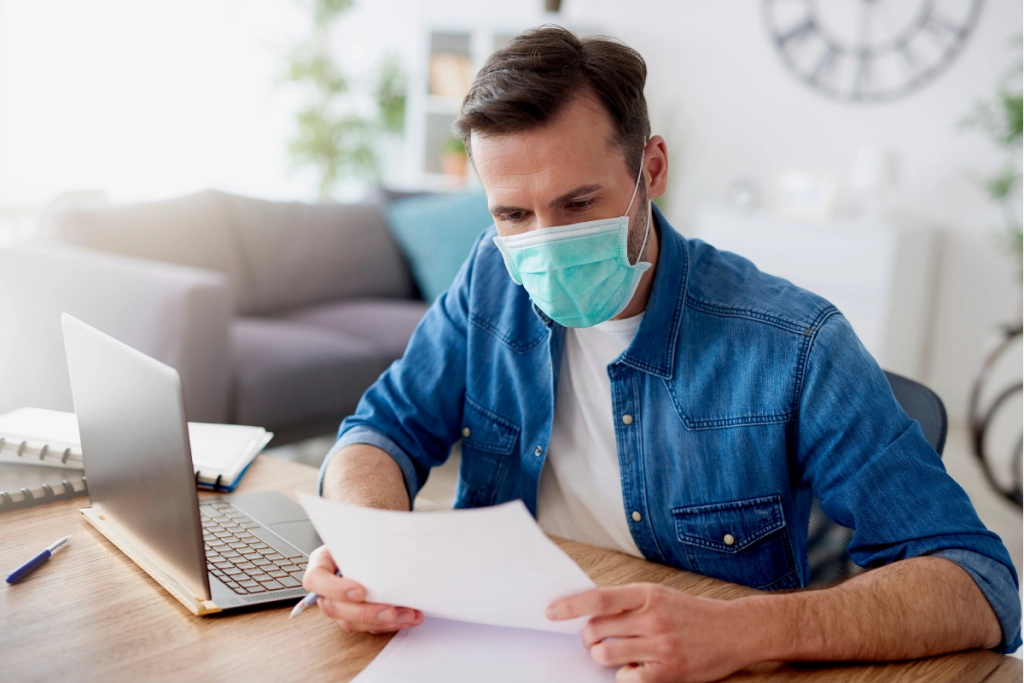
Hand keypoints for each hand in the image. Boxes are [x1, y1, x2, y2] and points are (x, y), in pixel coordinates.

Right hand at [303, 545, 423, 633]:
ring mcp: (340, 606)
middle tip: (390, 611)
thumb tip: (384, 549)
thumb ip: (363, 545)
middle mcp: (326, 590)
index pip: (316, 580)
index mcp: (320, 566)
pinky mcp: (357, 617)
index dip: (336, 589)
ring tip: (407, 615)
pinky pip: (370, 627)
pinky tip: (409, 617)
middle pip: (334, 608)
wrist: (369, 547)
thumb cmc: (359, 540)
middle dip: (365, 613)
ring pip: (353, 623)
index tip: (360, 592)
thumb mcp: (356, 535)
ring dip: (383, 622)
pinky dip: (392, 623)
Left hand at [547, 583, 756, 682]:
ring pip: (605, 655)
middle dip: (587, 637)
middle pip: (596, 630)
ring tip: (613, 653)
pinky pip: (626, 678)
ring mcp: (660, 646)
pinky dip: (624, 675)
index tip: (550, 612)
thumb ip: (627, 602)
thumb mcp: (660, 596)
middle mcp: (653, 618)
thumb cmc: (691, 613)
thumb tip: (588, 613)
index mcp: (648, 594)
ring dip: (601, 657)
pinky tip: (635, 667)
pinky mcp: (668, 672)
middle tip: (594, 639)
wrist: (734, 631)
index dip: (570, 606)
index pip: (599, 599)